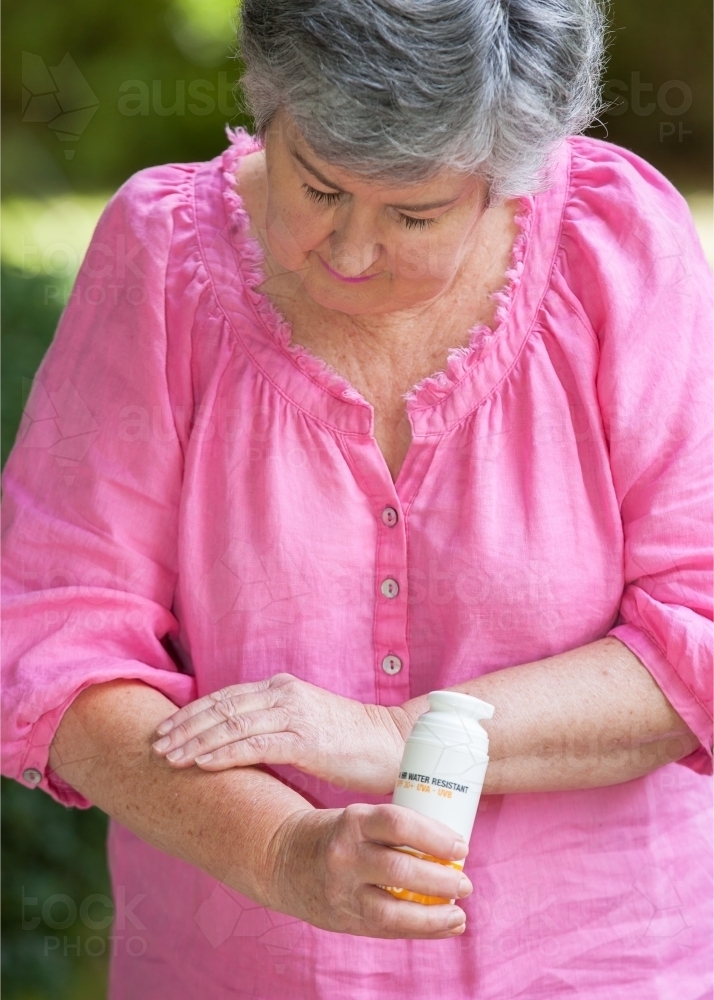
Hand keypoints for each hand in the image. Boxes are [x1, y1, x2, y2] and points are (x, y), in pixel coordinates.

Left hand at [151, 673, 413, 793]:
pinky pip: (256, 744)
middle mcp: (284, 695)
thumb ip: (273, 727)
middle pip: (221, 707)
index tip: (164, 729)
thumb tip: (238, 745)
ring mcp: (295, 715)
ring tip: (168, 757)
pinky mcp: (307, 740)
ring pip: (232, 725)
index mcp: (282, 689)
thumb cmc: (349, 742)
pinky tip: (202, 764)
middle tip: (155, 744)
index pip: (225, 697)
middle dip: (184, 726)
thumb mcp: (305, 727)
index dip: (191, 713)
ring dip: (196, 742)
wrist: (393, 744)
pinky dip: (224, 753)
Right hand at [258, 802, 471, 938]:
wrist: (282, 859)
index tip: (461, 846)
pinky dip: (420, 930)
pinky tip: (444, 927)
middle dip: (440, 880)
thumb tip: (453, 847)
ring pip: (392, 911)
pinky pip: (386, 930)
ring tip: (458, 915)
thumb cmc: (336, 834)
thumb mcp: (358, 819)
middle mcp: (345, 856)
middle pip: (400, 869)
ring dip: (433, 916)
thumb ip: (394, 832)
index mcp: (353, 821)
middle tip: (465, 883)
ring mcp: (342, 891)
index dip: (434, 835)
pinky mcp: (342, 919)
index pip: (398, 823)